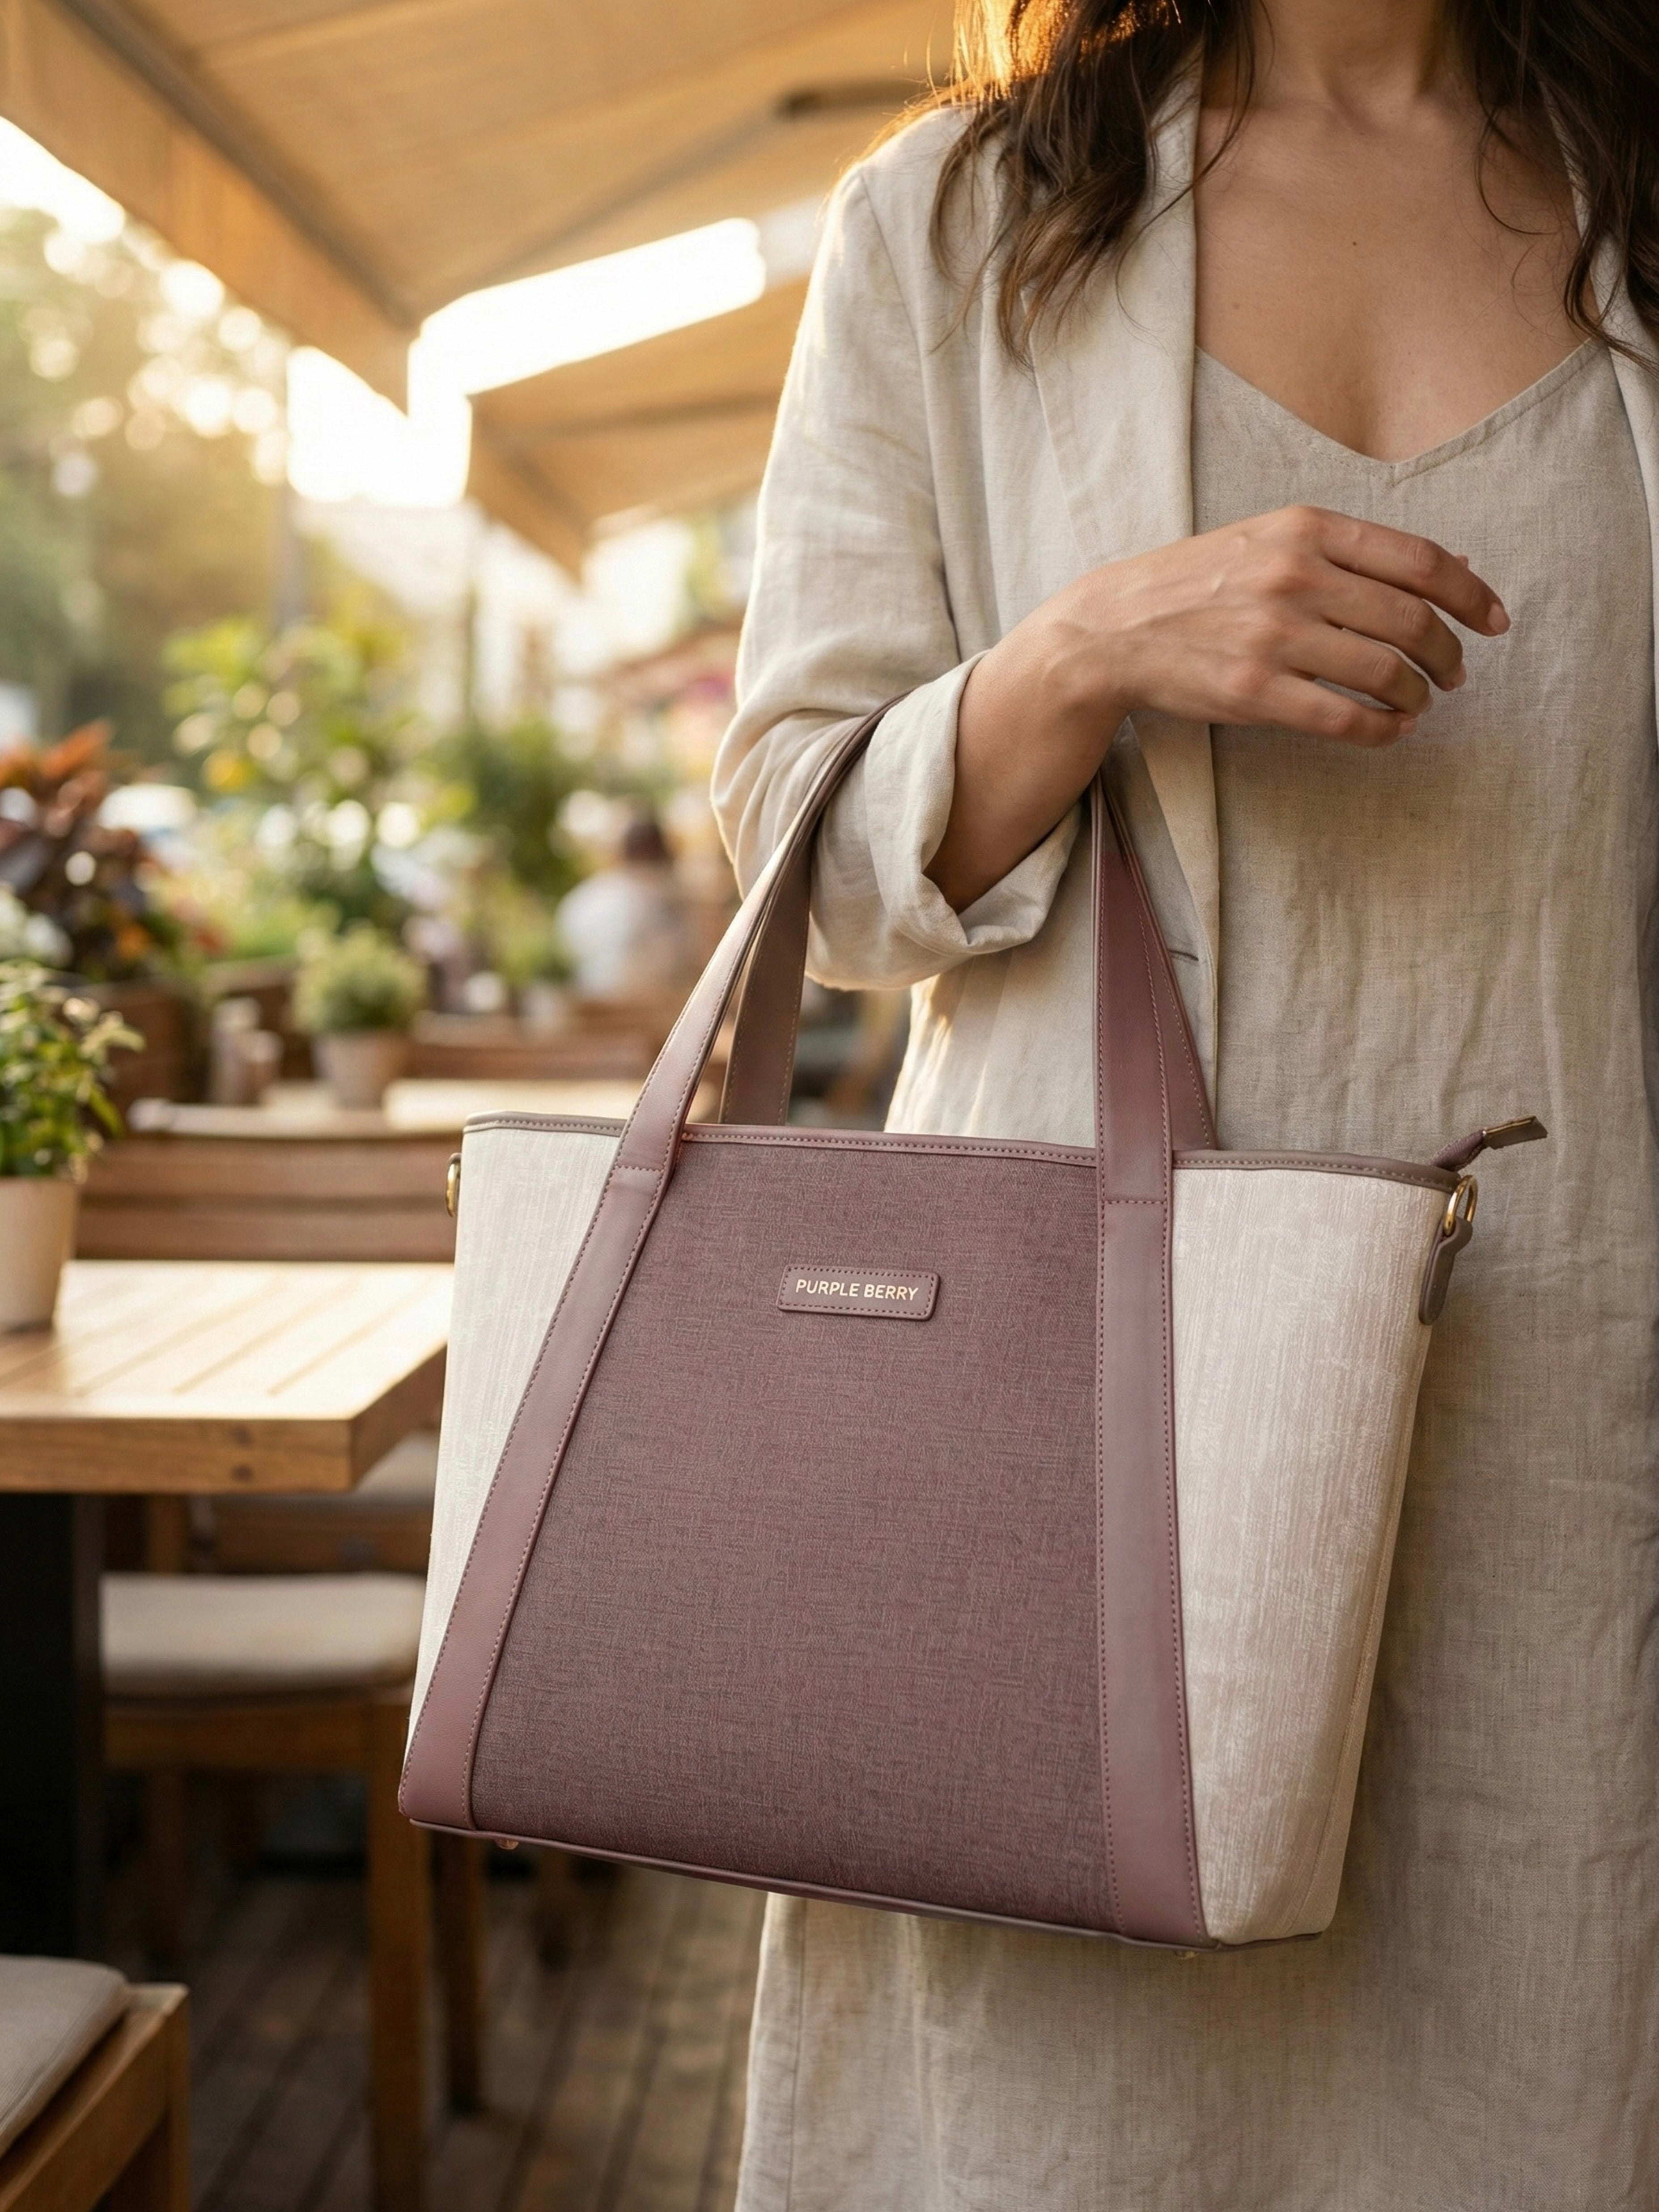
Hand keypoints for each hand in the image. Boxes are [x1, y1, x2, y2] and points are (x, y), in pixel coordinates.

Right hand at [929, 505, 1506, 909]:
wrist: (1109, 629)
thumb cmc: (1195, 585)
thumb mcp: (1267, 539)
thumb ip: (1341, 550)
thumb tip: (1435, 570)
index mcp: (1305, 529)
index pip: (1420, 560)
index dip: (1472, 593)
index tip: (1494, 620)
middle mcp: (1294, 576)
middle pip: (1412, 619)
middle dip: (1448, 653)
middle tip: (1455, 673)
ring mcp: (1272, 635)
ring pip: (1385, 670)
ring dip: (1418, 694)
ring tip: (1420, 703)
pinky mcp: (1252, 691)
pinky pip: (1343, 718)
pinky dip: (1381, 729)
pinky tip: (1388, 730)